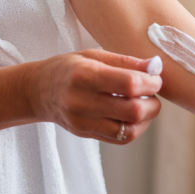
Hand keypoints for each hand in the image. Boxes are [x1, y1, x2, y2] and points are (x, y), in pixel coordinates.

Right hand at [26, 49, 162, 143]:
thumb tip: (157, 66)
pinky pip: (121, 138)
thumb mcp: (94, 55)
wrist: (37, 91)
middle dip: (153, 102)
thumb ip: (126, 61)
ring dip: (146, 118)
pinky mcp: (86, 134)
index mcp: (85, 74)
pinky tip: (133, 115)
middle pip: (133, 111)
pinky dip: (135, 128)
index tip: (155, 78)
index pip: (129, 84)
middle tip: (151, 92)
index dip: (151, 82)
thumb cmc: (69, 67)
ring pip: (130, 130)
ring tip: (143, 103)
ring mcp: (83, 122)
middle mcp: (82, 101)